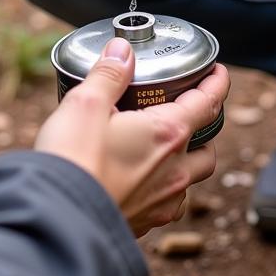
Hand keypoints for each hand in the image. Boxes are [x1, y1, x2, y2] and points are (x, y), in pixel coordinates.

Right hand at [35, 38, 229, 236]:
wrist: (55, 221)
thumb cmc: (72, 160)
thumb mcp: (86, 103)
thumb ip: (108, 75)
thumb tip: (123, 51)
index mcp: (167, 134)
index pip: (207, 103)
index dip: (217, 84)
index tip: (219, 73)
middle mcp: (174, 171)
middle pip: (207, 149)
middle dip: (204, 130)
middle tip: (189, 115)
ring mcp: (161, 202)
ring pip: (189, 183)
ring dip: (186, 165)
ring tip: (165, 152)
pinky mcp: (143, 224)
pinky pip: (166, 207)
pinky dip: (163, 191)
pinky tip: (141, 184)